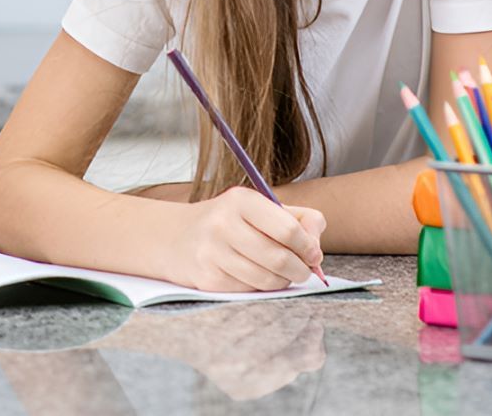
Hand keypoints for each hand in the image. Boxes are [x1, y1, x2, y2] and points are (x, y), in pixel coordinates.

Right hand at [166, 187, 326, 291]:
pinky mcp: (207, 278)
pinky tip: (257, 277)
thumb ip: (297, 219)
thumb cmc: (228, 222)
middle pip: (280, 258)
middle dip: (300, 270)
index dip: (308, 246)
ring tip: (283, 274)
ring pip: (267, 279)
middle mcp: (223, 224)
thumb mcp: (258, 208)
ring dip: (283, 282)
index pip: (288, 228)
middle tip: (304, 271)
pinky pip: (249, 290)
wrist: (175, 237)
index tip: (313, 254)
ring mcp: (213, 252)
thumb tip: (316, 246)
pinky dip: (261, 288)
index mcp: (241, 200)